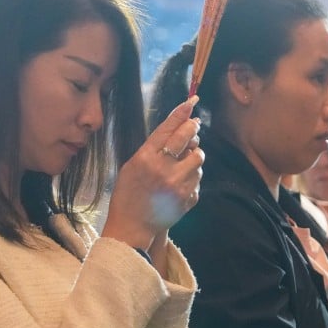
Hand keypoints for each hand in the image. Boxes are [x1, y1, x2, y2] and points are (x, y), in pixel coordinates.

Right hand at [101, 96, 203, 249]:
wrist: (132, 226)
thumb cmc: (128, 193)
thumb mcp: (132, 165)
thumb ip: (153, 148)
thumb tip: (179, 128)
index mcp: (145, 159)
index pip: (168, 129)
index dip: (181, 113)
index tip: (191, 101)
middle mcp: (163, 170)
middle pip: (188, 138)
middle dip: (193, 129)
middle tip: (194, 127)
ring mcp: (178, 185)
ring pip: (199, 157)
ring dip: (194, 156)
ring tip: (182, 163)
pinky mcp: (188, 198)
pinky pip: (199, 177)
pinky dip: (192, 176)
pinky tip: (179, 183)